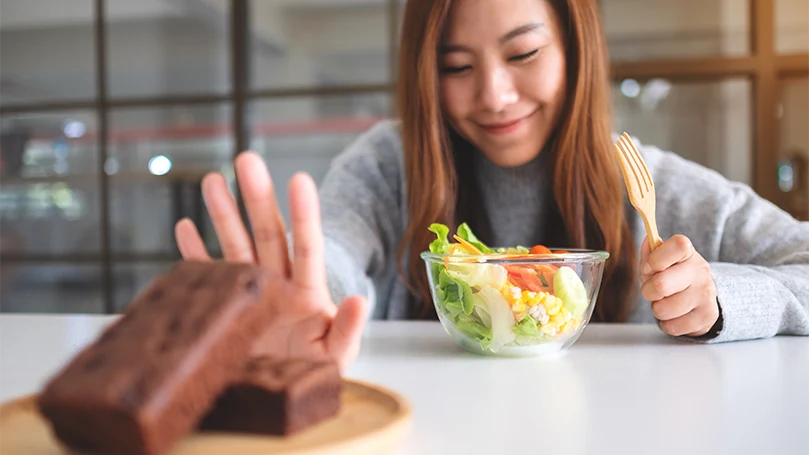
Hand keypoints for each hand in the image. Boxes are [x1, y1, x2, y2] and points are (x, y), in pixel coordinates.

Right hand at [174, 151, 368, 371]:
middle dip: (257, 197)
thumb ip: (348, 329)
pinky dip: (196, 253)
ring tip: (212, 179)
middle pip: (267, 234)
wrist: (284, 394)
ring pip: (237, 245)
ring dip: (224, 214)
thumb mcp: (338, 354)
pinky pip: (209, 276)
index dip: (304, 214)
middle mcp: (278, 284)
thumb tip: (360, 301)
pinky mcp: (227, 310)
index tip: (299, 180)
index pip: (306, 246)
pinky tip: (185, 226)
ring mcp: (251, 293)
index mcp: (307, 292)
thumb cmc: (317, 371)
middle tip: (247, 160)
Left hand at [639, 235, 719, 336]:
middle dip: (647, 291)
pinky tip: (675, 315)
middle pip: (660, 285)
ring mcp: (706, 295)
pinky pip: (671, 327)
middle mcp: (701, 271)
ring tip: (666, 303)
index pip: (677, 245)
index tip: (650, 267)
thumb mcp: (661, 262)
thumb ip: (651, 253)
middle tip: (652, 291)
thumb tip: (648, 241)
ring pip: (663, 310)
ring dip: (657, 309)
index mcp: (688, 253)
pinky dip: (667, 324)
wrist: (702, 298)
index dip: (655, 259)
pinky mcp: (707, 317)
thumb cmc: (674, 277)